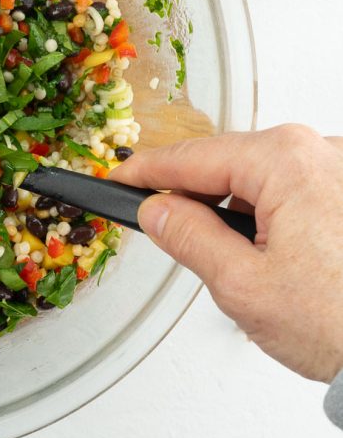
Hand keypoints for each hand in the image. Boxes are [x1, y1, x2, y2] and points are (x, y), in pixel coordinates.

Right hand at [110, 125, 342, 382]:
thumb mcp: (242, 286)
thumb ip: (188, 237)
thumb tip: (158, 210)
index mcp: (286, 161)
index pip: (192, 158)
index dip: (146, 172)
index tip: (117, 179)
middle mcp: (321, 151)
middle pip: (228, 164)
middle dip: (195, 196)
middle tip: (164, 229)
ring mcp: (342, 169)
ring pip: (261, 178)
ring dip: (237, 210)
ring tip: (239, 264)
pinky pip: (294, 189)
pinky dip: (271, 214)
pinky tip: (272, 256)